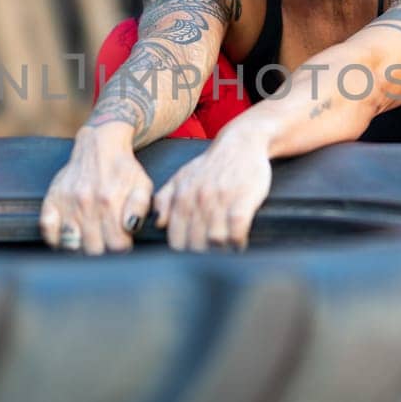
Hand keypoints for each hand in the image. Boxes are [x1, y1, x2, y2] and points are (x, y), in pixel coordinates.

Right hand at [39, 126, 153, 254]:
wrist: (99, 146)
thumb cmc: (123, 170)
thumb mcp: (142, 185)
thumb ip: (140, 208)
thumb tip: (131, 227)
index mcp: (110, 202)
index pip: (117, 247)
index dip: (122, 249)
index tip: (122, 243)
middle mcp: (86, 204)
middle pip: (94, 251)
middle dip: (104, 252)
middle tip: (107, 242)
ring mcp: (67, 203)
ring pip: (71, 246)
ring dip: (82, 250)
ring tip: (90, 241)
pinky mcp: (52, 200)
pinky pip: (47, 231)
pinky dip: (56, 240)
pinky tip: (69, 237)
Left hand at [152, 125, 271, 251]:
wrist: (241, 143)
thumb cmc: (210, 165)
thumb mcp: (181, 177)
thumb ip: (164, 200)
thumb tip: (158, 224)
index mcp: (181, 198)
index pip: (176, 240)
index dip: (184, 254)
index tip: (194, 256)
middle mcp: (198, 199)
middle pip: (195, 245)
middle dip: (204, 256)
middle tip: (212, 258)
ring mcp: (220, 200)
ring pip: (215, 241)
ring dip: (222, 251)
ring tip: (226, 251)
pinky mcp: (243, 199)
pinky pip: (237, 231)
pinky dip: (238, 242)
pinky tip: (240, 242)